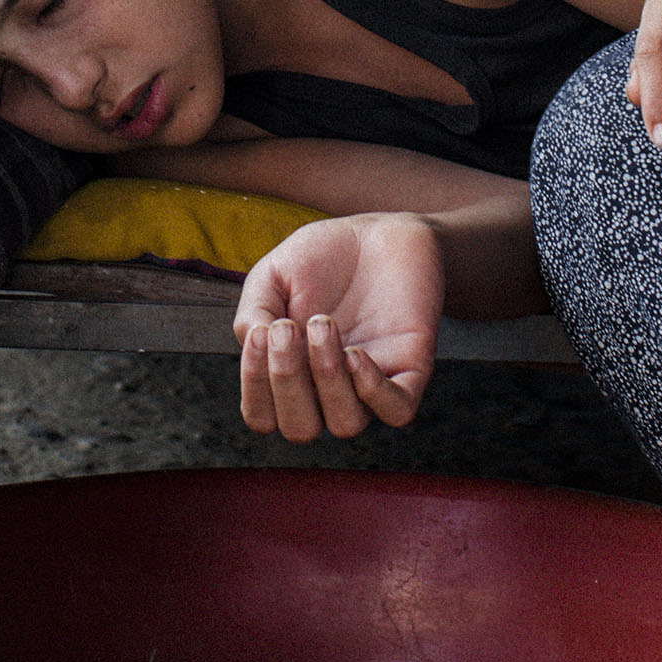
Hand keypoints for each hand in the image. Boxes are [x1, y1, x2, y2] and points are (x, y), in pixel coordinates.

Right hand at [233, 212, 440, 441]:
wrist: (380, 232)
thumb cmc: (323, 257)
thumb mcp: (273, 275)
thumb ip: (252, 312)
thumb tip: (254, 345)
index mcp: (291, 375)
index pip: (263, 416)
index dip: (256, 387)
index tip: (261, 333)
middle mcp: (328, 390)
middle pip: (301, 429)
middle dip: (288, 382)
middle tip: (289, 329)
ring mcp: (369, 383)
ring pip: (345, 424)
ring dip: (326, 379)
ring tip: (324, 325)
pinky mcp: (409, 370)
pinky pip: (395, 410)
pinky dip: (372, 390)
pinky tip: (356, 352)